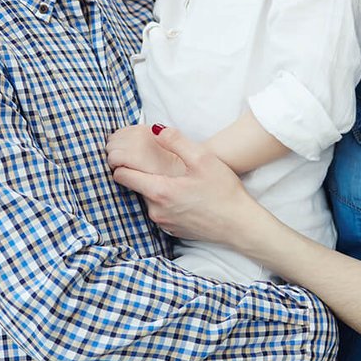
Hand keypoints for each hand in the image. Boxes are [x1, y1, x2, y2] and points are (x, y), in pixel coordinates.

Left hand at [109, 126, 258, 244]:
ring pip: (149, 199)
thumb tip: (154, 129)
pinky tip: (185, 195)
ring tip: (176, 179)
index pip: (122, 176)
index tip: (126, 154)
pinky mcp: (173, 230)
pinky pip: (161, 211)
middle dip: (143, 174)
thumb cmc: (223, 191)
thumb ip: (176, 141)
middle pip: (137, 187)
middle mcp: (156, 210)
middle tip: (158, 163)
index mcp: (159, 191)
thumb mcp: (203, 158)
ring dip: (156, 188)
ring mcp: (164, 223)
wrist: (240, 225)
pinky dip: (167, 202)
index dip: (121, 163)